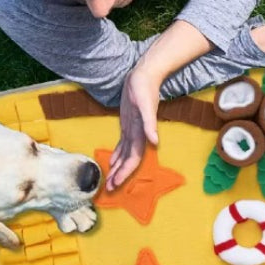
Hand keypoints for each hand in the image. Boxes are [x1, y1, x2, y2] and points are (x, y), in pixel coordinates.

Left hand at [106, 65, 159, 189]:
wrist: (144, 76)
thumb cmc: (144, 88)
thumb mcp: (145, 105)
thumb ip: (150, 124)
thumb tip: (155, 142)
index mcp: (140, 133)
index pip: (133, 158)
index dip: (125, 172)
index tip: (116, 183)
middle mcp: (137, 135)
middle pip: (129, 160)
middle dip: (120, 175)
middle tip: (109, 189)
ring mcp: (132, 130)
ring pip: (126, 154)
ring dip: (119, 167)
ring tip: (110, 180)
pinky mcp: (128, 124)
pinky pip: (123, 144)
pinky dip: (118, 154)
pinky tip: (113, 162)